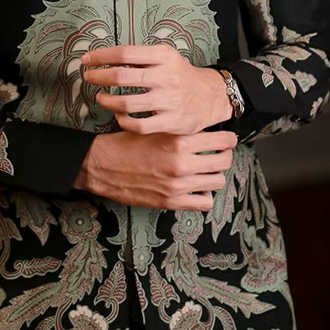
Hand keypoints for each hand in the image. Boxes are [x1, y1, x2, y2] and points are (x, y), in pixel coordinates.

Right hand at [75, 128, 237, 211]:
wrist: (102, 165)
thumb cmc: (126, 144)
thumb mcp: (155, 128)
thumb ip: (179, 129)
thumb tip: (203, 129)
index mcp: (178, 141)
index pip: (222, 140)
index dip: (228, 139)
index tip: (227, 139)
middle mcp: (181, 163)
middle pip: (224, 161)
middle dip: (224, 156)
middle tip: (219, 153)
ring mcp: (178, 184)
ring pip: (217, 181)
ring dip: (214, 175)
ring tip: (206, 170)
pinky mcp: (171, 201)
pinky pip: (204, 202)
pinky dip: (204, 195)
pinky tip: (196, 187)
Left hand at [80, 44, 232, 134]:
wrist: (212, 96)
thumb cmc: (182, 76)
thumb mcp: (167, 57)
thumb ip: (141, 56)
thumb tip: (105, 56)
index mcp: (164, 56)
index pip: (125, 52)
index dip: (101, 56)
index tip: (87, 60)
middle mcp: (167, 77)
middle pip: (122, 76)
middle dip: (98, 76)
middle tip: (88, 77)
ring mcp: (170, 101)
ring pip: (127, 103)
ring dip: (106, 100)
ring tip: (100, 97)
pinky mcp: (172, 122)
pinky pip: (138, 125)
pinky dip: (123, 121)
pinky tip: (119, 115)